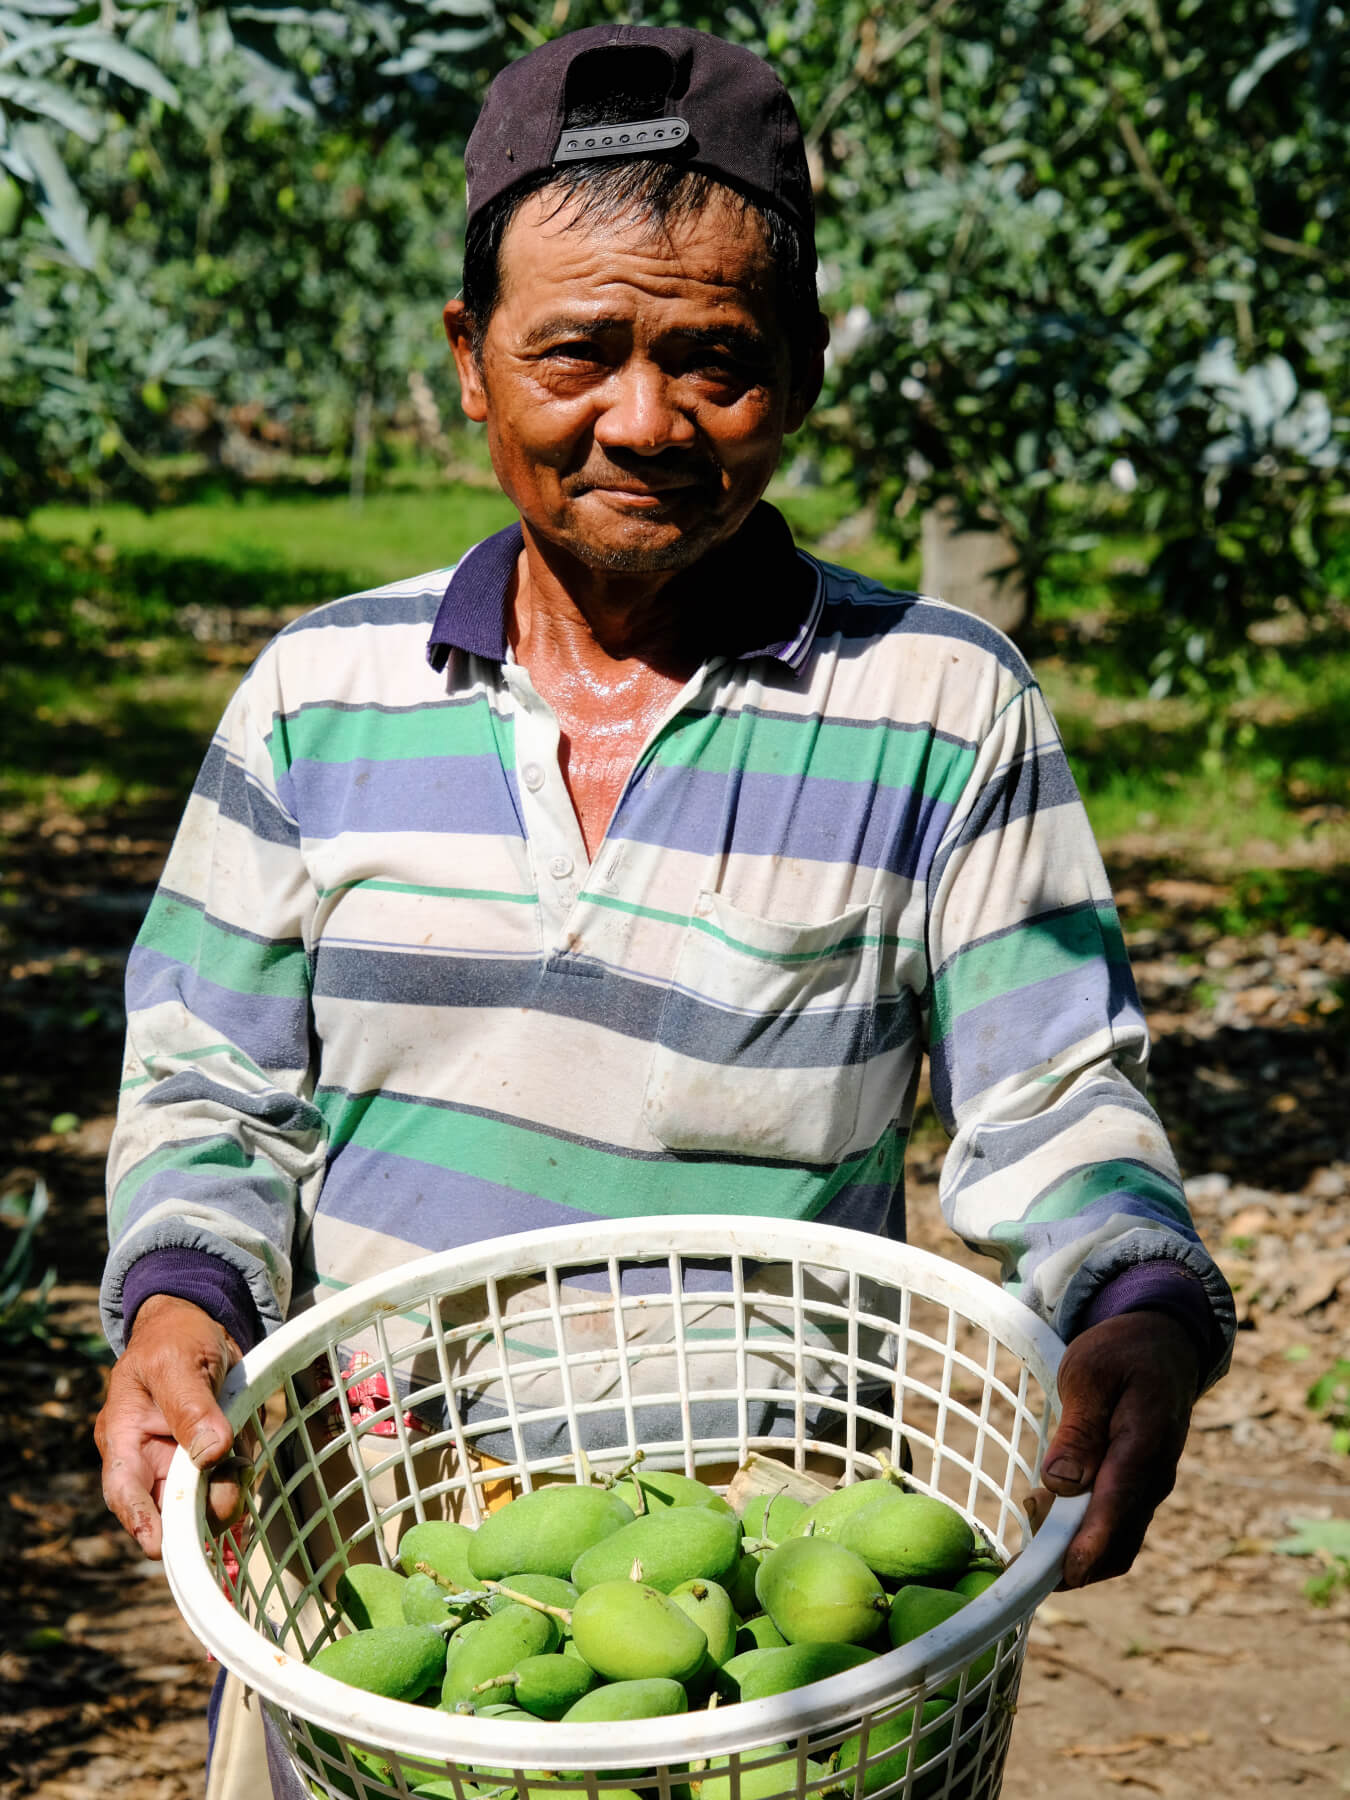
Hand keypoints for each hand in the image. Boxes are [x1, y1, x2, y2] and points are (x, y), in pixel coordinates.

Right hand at [95, 1294, 243, 1558]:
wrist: (198, 1322)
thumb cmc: (173, 1339)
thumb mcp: (177, 1365)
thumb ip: (191, 1409)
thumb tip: (211, 1454)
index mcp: (124, 1436)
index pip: (124, 1490)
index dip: (141, 1522)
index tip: (161, 1547)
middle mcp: (150, 1458)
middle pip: (168, 1506)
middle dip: (198, 1512)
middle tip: (228, 1504)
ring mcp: (182, 1461)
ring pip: (202, 1500)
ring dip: (225, 1495)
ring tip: (241, 1470)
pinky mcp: (214, 1456)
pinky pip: (228, 1480)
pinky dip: (240, 1478)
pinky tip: (247, 1462)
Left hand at [1039, 1310, 1201, 1588]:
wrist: (1163, 1345)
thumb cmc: (1120, 1354)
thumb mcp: (1089, 1373)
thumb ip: (1078, 1430)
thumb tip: (1060, 1483)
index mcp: (1144, 1445)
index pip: (1118, 1507)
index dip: (1089, 1546)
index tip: (1061, 1573)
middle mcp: (1154, 1478)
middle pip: (1118, 1543)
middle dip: (1072, 1558)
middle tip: (1022, 1547)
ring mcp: (1149, 1489)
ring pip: (1116, 1542)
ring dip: (1073, 1546)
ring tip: (1030, 1513)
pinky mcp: (1139, 1491)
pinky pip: (1114, 1528)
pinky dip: (1082, 1535)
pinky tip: (1046, 1513)